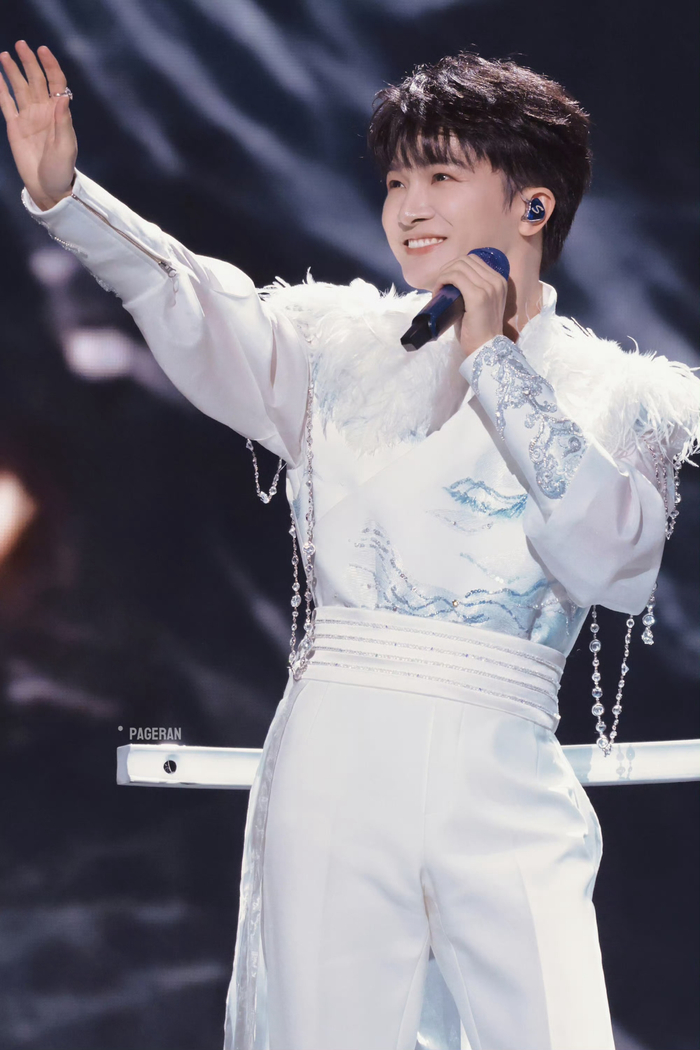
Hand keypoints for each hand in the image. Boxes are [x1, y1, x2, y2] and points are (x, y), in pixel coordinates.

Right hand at [0, 41, 76, 209]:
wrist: (48, 188)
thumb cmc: (61, 170)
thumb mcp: (66, 147)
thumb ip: (63, 121)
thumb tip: (63, 95)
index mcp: (58, 114)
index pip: (55, 83)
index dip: (50, 66)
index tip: (42, 50)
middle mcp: (43, 111)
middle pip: (36, 80)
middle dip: (29, 62)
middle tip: (21, 44)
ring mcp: (28, 117)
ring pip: (20, 88)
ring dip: (13, 71)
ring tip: (5, 55)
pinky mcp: (15, 126)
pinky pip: (6, 103)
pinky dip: (1, 89)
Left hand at [432, 252, 507, 357]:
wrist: (486, 349)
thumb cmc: (479, 331)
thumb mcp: (479, 305)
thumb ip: (471, 290)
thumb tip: (451, 282)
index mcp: (499, 281)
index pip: (473, 260)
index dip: (455, 266)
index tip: (446, 281)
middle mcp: (496, 281)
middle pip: (465, 260)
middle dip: (448, 269)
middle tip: (440, 285)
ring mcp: (488, 288)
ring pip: (459, 267)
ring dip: (443, 275)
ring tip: (438, 289)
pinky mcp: (478, 296)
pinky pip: (455, 277)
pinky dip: (443, 280)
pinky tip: (438, 291)